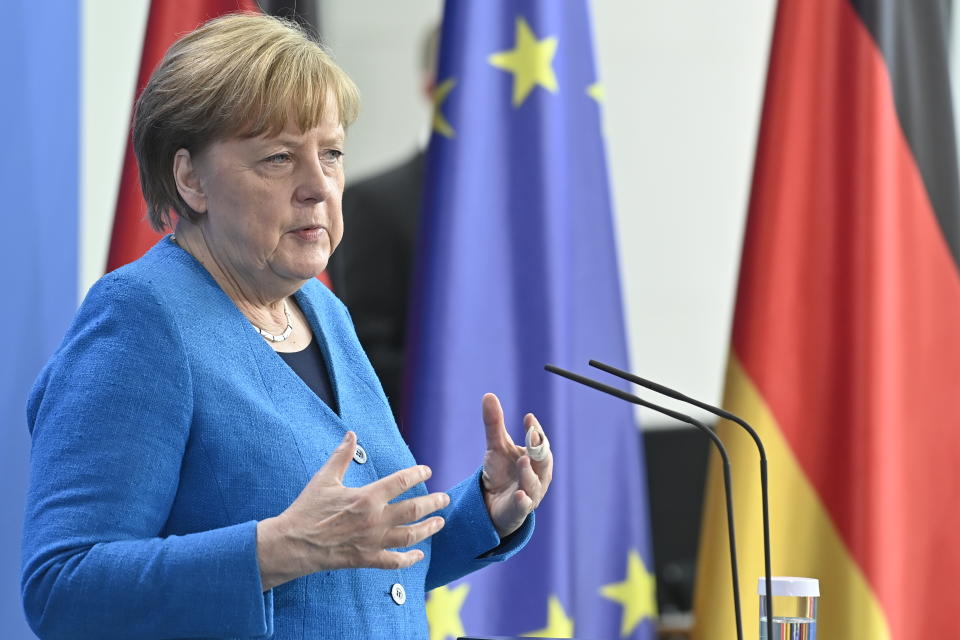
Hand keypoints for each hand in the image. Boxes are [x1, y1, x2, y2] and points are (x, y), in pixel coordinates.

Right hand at [256, 431, 448, 589]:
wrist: (293, 543)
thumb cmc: (307, 509)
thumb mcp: (324, 478)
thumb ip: (341, 456)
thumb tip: (351, 435)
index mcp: (367, 497)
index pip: (401, 482)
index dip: (417, 474)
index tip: (426, 471)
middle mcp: (375, 519)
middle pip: (414, 510)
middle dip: (433, 503)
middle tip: (444, 499)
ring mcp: (373, 541)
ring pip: (410, 536)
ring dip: (428, 529)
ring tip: (439, 523)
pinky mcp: (366, 559)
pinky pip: (393, 561)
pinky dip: (409, 559)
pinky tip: (419, 555)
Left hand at [480, 393, 553, 537]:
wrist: (492, 505)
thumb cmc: (501, 473)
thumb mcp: (496, 447)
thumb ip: (494, 424)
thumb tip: (488, 395)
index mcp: (536, 458)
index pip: (540, 442)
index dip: (536, 430)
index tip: (528, 417)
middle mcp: (538, 476)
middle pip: (543, 461)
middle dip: (538, 449)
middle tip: (531, 435)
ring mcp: (530, 494)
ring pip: (533, 483)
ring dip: (529, 472)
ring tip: (522, 460)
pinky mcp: (518, 511)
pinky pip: (523, 506)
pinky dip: (523, 501)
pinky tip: (519, 495)